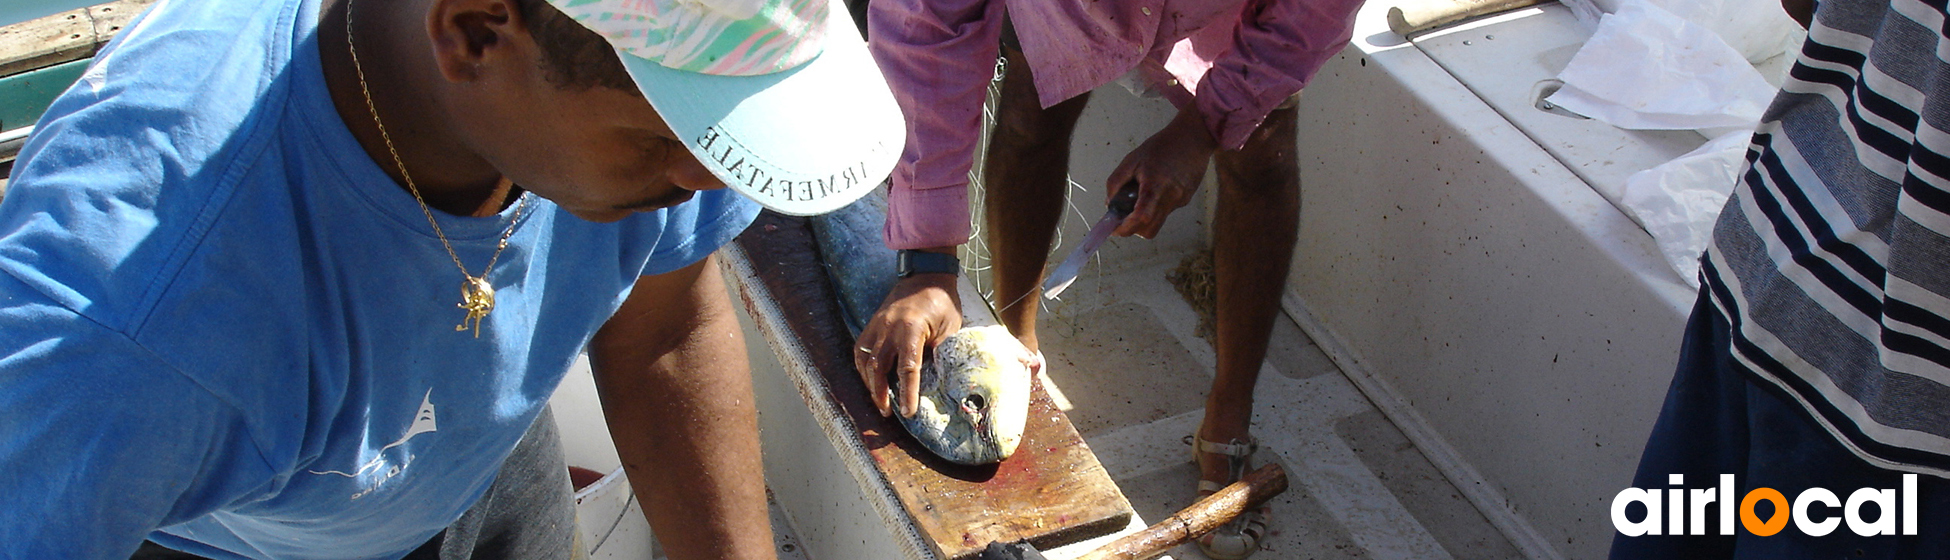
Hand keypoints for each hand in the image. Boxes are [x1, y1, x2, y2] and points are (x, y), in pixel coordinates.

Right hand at [854, 271, 961, 416]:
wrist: (926, 275)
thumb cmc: (942, 302)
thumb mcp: (950, 329)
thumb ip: (940, 353)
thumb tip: (935, 381)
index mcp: (911, 328)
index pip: (907, 368)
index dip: (907, 392)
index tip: (908, 412)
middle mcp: (889, 327)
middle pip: (878, 367)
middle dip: (881, 393)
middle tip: (888, 412)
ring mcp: (877, 324)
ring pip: (865, 360)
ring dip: (870, 383)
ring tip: (879, 400)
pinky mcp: (872, 324)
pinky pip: (861, 350)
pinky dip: (863, 368)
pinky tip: (871, 380)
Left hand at [1106, 106, 1220, 238]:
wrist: (1192, 137)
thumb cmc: (1161, 146)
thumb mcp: (1131, 160)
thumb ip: (1116, 183)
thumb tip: (1110, 205)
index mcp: (1155, 185)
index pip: (1141, 217)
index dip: (1126, 228)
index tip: (1115, 229)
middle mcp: (1170, 196)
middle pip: (1150, 229)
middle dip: (1133, 229)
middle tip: (1123, 219)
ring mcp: (1180, 200)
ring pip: (1158, 222)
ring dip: (1144, 218)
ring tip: (1141, 196)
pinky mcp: (1186, 199)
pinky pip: (1166, 211)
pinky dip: (1156, 206)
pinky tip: (1158, 186)